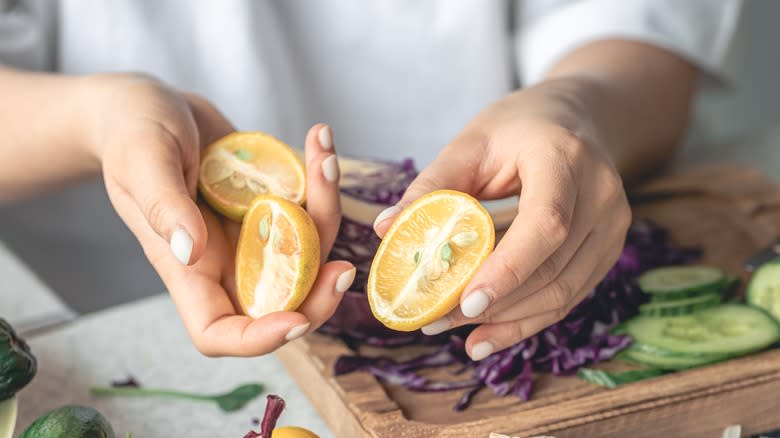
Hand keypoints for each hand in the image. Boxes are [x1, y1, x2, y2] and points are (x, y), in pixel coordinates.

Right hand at [87, 74, 353, 355]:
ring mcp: (254, 233)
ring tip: (324, 156)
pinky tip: (320, 141)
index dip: (258, 339)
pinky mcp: (274, 204)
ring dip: (328, 210)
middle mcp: (227, 259)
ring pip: (308, 250)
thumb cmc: (132, 134)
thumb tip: (191, 250)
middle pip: (282, 302)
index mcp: (188, 269)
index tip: (295, 320)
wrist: (154, 105)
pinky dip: (323, 179)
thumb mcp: (143, 161)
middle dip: (320, 291)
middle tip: (346, 267)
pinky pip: (311, 207)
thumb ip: (164, 206)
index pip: (220, 331)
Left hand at [374, 80, 631, 360]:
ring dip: (507, 321)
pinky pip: (570, 296)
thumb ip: (432, 186)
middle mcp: (600, 195)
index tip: (465, 301)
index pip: (546, 224)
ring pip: (563, 292)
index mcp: (564, 158)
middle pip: (552, 268)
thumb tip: (386, 228)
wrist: (576, 118)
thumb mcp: (471, 143)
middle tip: (436, 321)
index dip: (508, 268)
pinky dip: (527, 320)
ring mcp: (612, 226)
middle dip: (495, 304)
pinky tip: (487, 334)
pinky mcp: (608, 249)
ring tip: (453, 330)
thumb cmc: (519, 126)